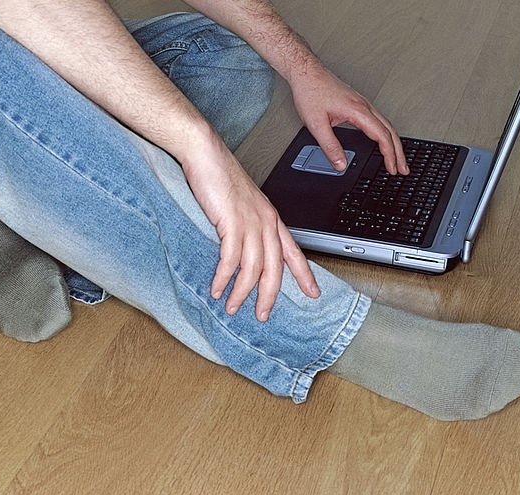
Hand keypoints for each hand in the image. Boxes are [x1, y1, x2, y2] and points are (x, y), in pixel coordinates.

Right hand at [181, 128, 320, 321]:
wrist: (206, 153)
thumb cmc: (221, 176)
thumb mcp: (243, 204)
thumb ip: (248, 226)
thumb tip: (244, 250)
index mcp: (271, 218)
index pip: (293, 252)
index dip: (304, 275)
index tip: (313, 293)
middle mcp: (266, 222)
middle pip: (275, 269)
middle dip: (269, 296)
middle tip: (262, 315)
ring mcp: (251, 223)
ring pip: (253, 269)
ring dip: (241, 292)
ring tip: (232, 307)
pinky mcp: (232, 223)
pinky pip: (231, 260)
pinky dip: (224, 278)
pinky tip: (217, 289)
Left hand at [290, 63, 408, 175]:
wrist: (306, 73)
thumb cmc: (311, 92)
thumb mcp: (316, 125)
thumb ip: (330, 147)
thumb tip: (341, 164)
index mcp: (358, 111)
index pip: (382, 136)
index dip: (389, 155)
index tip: (392, 169)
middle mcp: (364, 105)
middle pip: (390, 130)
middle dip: (399, 152)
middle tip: (403, 168)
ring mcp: (362, 103)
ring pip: (386, 124)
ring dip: (394, 143)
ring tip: (397, 158)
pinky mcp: (357, 103)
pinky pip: (378, 120)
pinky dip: (385, 133)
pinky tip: (383, 140)